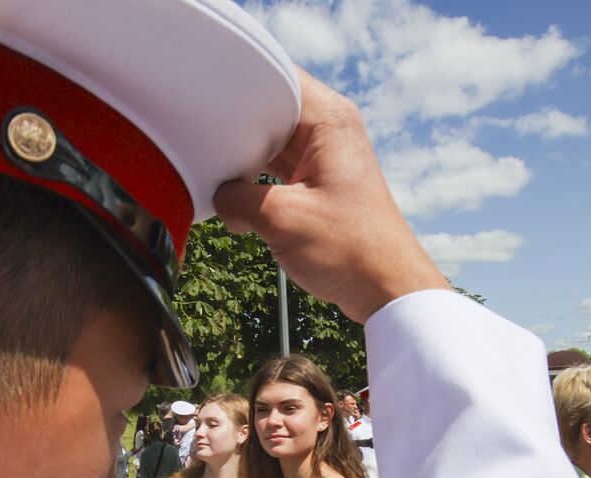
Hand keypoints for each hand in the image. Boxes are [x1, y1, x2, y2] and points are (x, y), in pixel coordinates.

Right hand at [214, 69, 449, 323]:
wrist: (387, 289)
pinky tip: (236, 200)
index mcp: (328, 119)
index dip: (235, 86)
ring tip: (217, 175)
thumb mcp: (280, 219)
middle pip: (267, 106)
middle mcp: (329, 128)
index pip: (274, 75)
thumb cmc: (350, 250)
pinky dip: (255, 180)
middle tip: (203, 145)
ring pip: (269, 139)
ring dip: (243, 158)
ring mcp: (325, 154)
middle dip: (234, 127)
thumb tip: (219, 198)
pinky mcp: (319, 180)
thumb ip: (236, 198)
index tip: (203, 105)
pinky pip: (276, 165)